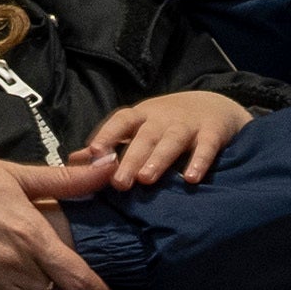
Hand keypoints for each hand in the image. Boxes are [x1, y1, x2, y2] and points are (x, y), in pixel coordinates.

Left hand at [76, 89, 250, 191]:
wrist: (216, 106)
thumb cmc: (167, 123)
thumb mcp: (139, 128)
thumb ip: (110, 144)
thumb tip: (74, 159)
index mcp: (142, 116)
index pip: (121, 120)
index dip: (107, 135)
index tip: (94, 153)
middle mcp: (163, 118)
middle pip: (145, 136)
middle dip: (131, 158)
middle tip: (118, 183)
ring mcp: (188, 124)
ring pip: (172, 141)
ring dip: (159, 159)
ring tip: (146, 179)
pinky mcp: (212, 133)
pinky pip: (206, 147)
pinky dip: (200, 162)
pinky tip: (192, 179)